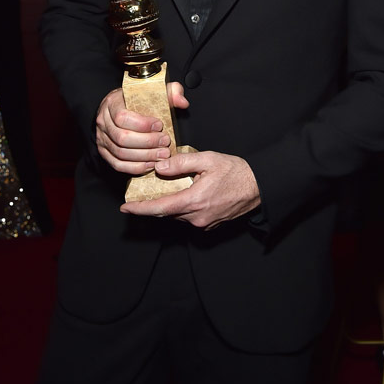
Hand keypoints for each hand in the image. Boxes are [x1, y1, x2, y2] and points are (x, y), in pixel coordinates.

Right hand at [96, 82, 188, 173]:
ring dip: (144, 156)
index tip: (159, 125)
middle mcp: (103, 121)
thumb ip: (170, 91)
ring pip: (121, 153)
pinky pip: (118, 164)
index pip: (122, 116)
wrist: (121, 105)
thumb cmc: (137, 98)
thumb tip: (182, 102)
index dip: (142, 124)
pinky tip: (150, 164)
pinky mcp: (105, 152)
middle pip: (122, 138)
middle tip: (165, 142)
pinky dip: (135, 167)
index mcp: (112, 103)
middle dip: (147, 143)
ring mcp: (102, 138)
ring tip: (162, 154)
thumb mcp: (153, 89)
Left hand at [120, 150, 260, 230]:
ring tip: (165, 188)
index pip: (160, 208)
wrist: (258, 186)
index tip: (125, 208)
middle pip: (167, 212)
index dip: (140, 208)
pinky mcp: (210, 224)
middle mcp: (197, 217)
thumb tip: (160, 168)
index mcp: (194, 201)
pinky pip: (189, 217)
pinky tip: (184, 194)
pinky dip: (182, 207)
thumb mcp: (207, 159)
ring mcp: (204, 223)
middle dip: (153, 204)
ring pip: (177, 215)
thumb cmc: (235, 170)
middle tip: (140, 194)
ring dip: (169, 203)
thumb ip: (181, 162)